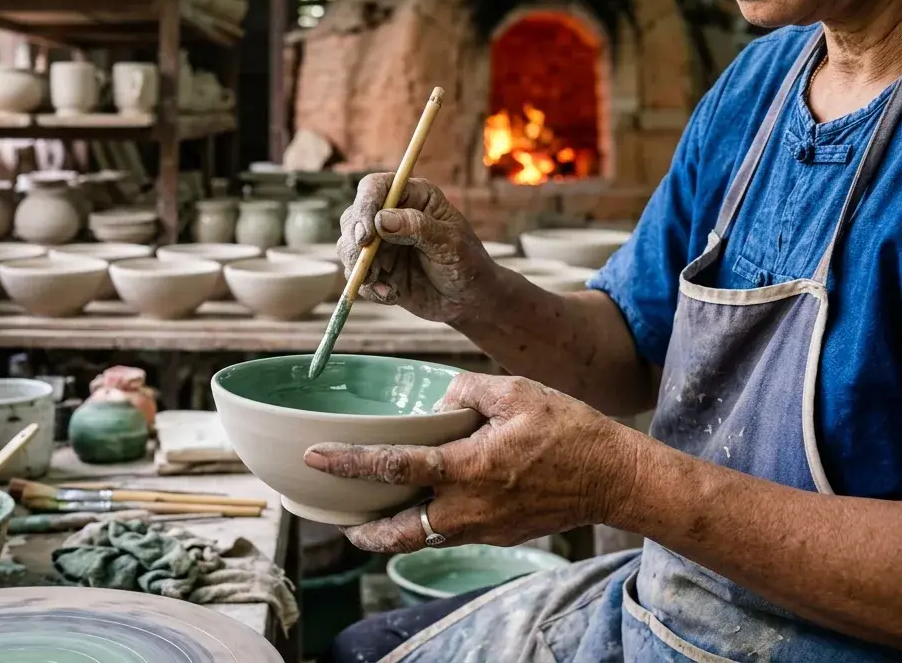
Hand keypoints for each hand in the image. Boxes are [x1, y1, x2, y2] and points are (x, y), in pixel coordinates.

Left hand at [302, 372, 638, 552]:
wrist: (616, 479)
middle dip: (360, 529)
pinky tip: (418, 511)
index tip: (315, 458)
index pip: (394, 466)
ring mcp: (483, 527)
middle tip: (335, 518)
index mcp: (468, 467)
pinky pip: (449, 536)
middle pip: (397, 530)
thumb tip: (439, 399)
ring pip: (421, 540)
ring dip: (389, 534)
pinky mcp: (498, 535)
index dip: (348, 463)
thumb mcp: (518, 392)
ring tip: (365, 522)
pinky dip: (424, 529)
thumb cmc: (571, 432)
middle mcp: (469, 507)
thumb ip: (468, 391)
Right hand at [338, 173, 494, 323]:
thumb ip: (418, 228)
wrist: (469, 300)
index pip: (375, 187)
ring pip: (348, 247)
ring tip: (383, 284)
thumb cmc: (468, 264)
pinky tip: (392, 295)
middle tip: (365, 264)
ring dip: (358, 268)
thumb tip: (382, 219)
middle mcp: (392, 216)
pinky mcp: (377, 270)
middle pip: (353, 217)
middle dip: (354, 243)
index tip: (366, 234)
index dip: (364, 206)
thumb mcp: (450, 243)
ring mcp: (381, 244)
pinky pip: (357, 276)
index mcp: (413, 197)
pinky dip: (369, 288)